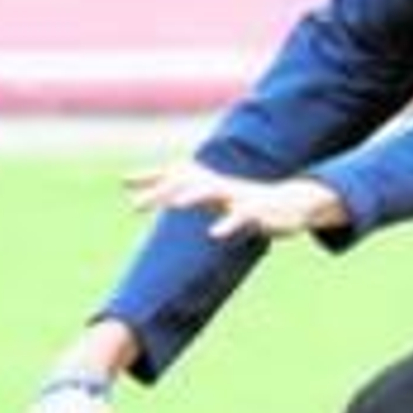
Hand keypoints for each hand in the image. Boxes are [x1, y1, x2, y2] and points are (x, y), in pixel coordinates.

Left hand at [124, 160, 348, 241]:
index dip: (150, 178)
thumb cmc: (242, 200)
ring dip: (194, 197)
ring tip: (176, 205)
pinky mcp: (256, 212)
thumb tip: (150, 190)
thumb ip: (182, 189)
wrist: (288, 205)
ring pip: (212, 193)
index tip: (124, 183)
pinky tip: (213, 235)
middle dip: (160, 193)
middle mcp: (218, 185)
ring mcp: (237, 197)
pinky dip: (227, 224)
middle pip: (185, 183)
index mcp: (207, 183)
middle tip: (135, 207)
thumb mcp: (211, 194)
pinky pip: (239, 218)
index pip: (174, 177)